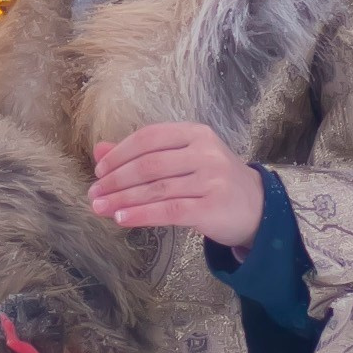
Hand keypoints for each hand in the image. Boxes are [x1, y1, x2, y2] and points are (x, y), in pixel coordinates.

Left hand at [90, 124, 263, 245]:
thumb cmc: (213, 181)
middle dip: (116, 180)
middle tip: (94, 193)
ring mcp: (211, 180)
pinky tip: (122, 219)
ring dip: (122, 199)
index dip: (120, 153)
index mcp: (196, 133)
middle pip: (149, 164)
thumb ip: (143, 154)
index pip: (149, 137)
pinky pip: (169, 211)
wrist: (258, 208)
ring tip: (100, 207)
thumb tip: (99, 151)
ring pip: (156, 189)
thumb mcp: (182, 159)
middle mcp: (205, 152)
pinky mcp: (212, 207)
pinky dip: (141, 215)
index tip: (99, 170)